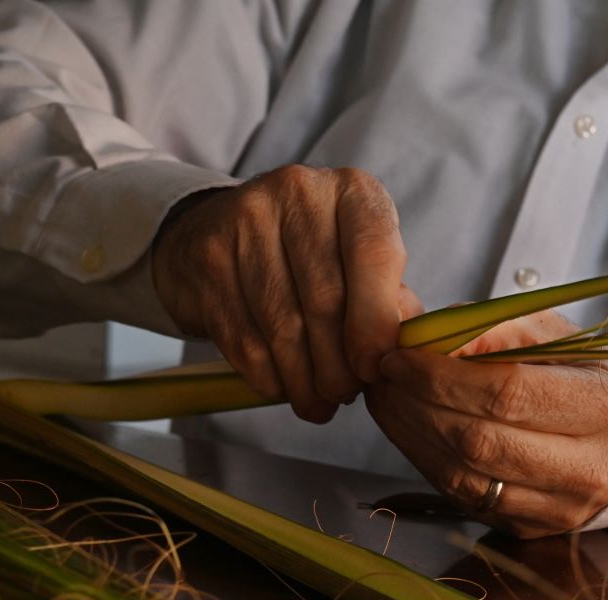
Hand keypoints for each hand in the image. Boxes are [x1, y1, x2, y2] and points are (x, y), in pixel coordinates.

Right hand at [152, 165, 422, 422]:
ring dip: (303, 378)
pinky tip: (281, 388)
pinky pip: (242, 335)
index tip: (374, 368)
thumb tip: (400, 353)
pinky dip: (266, 374)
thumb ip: (390, 303)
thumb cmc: (312, 257)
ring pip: (282, 323)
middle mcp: (298, 191)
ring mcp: (245, 218)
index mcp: (352, 191)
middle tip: (345, 395)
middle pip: (325, 298)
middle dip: (339, 363)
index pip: (375, 253)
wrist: (220, 230)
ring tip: (318, 401)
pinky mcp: (207, 256)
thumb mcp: (360, 264)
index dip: (376, 321)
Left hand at [366, 312, 607, 536]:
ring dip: (411, 434)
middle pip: (480, 440)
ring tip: (386, 397)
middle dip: (417, 404)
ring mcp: (561, 508)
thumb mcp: (560, 338)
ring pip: (464, 476)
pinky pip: (463, 497)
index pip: (508, 393)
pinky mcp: (533, 530)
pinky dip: (424, 460)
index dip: (442, 375)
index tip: (401, 354)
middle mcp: (589, 468)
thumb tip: (433, 335)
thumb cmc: (590, 379)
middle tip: (382, 374)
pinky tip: (408, 428)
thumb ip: (498, 330)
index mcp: (605, 408)